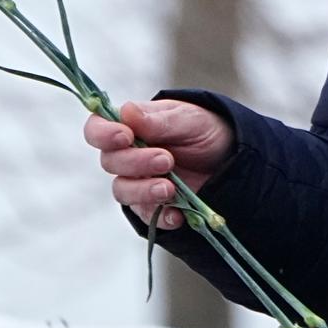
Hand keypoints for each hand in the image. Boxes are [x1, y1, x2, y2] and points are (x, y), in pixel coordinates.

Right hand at [84, 100, 234, 229]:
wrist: (231, 156)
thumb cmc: (204, 129)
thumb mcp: (188, 119)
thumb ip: (157, 120)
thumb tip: (125, 111)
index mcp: (130, 126)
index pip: (97, 129)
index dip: (103, 134)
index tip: (125, 136)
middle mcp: (128, 154)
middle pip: (110, 162)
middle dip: (136, 162)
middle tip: (167, 160)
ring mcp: (139, 181)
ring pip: (122, 191)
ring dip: (143, 190)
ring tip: (170, 189)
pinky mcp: (153, 205)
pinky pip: (146, 215)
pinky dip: (160, 216)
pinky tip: (177, 214)